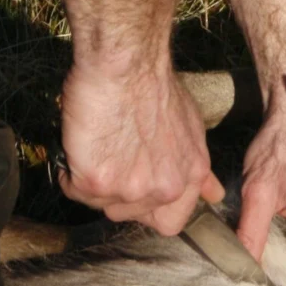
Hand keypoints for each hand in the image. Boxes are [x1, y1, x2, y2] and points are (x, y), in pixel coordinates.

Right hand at [57, 60, 224, 231]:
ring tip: (98, 143)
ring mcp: (130, 189)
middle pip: (127, 214)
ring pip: (99, 204)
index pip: (170, 223)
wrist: (126, 63)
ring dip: (93, 179)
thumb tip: (214, 194)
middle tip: (112, 155)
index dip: (147, 209)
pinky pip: (72, 188)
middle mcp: (165, 188)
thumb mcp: (192, 128)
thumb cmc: (154, 84)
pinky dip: (70, 168)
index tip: (135, 187)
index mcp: (190, 176)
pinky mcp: (96, 182)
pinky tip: (82, 141)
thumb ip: (197, 167)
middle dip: (115, 190)